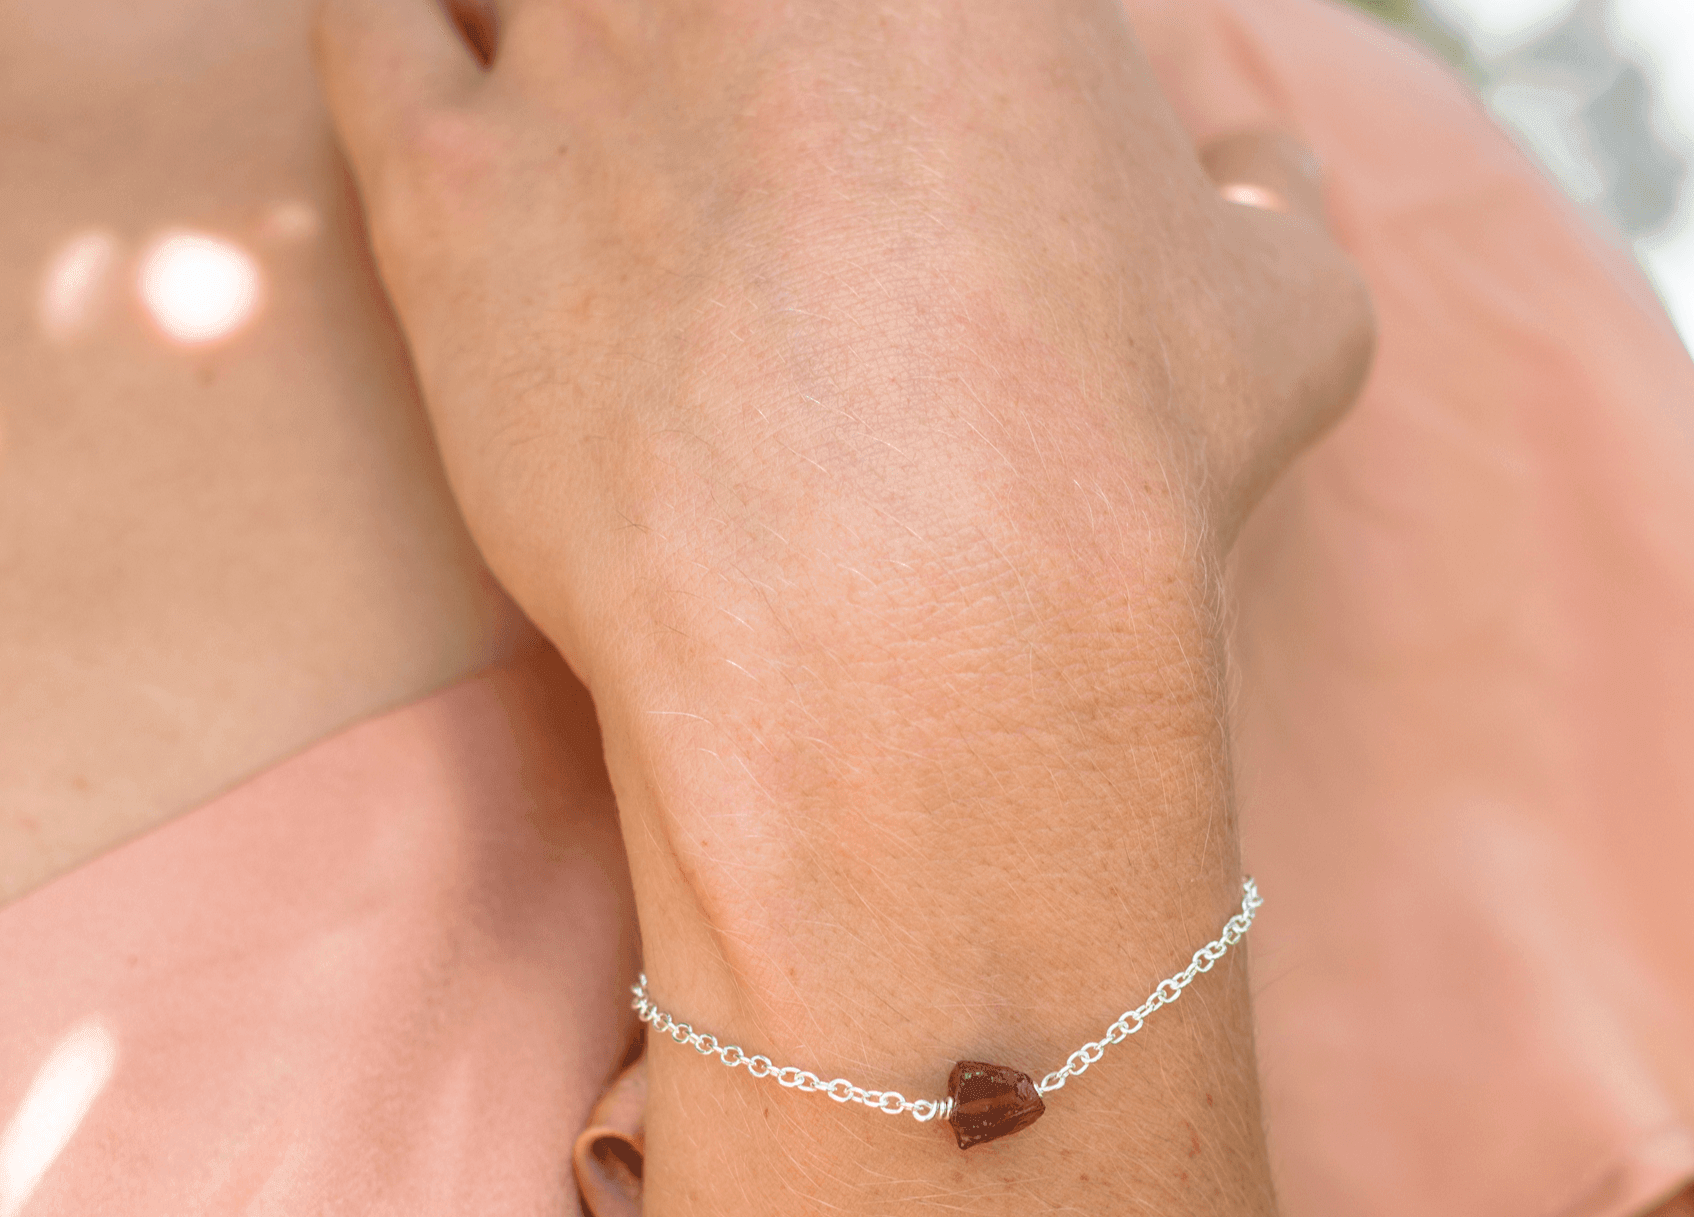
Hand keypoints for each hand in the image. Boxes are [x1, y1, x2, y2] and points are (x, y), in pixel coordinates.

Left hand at [314, 0, 1369, 1047]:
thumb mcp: (1291, 320)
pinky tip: (447, 51)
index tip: (909, 101)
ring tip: (613, 100)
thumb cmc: (1127, 477)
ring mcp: (583, 57)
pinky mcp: (448, 204)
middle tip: (750, 113)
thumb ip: (1270, 196)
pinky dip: (399, 16)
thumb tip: (1246, 172)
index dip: (922, 39)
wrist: (936, 642)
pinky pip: (368, 29)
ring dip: (579, 21)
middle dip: (739, 34)